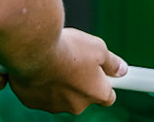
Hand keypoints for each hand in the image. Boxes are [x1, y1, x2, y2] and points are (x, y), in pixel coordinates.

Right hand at [7, 29, 124, 114]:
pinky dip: (36, 81)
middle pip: (80, 95)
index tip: (100, 72)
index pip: (108, 96)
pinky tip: (34, 65)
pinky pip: (36, 91)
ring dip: (55, 81)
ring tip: (50, 59)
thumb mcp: (98, 47)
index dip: (103, 82)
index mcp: (97, 93)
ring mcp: (53, 105)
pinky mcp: (31, 100)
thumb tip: (121, 69)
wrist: (33, 48)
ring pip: (57, 94)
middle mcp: (77, 105)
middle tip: (70, 59)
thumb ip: (111, 61)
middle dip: (76, 80)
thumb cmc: (67, 48)